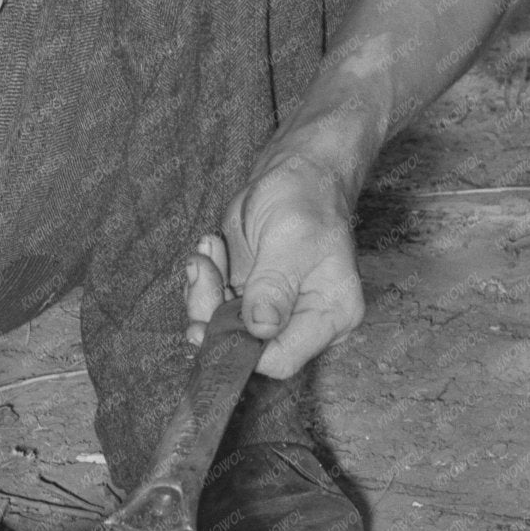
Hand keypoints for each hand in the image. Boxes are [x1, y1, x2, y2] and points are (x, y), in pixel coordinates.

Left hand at [181, 159, 364, 377]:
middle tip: (200, 270)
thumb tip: (260, 329)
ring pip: (222, 326)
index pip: (282, 359)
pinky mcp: (248, 294)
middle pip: (244, 346)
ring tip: (208, 250)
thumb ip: (275, 287)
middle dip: (212, 313)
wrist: (297, 172)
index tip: (206, 327)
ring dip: (203, 291)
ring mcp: (272, 309)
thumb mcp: (291, 241)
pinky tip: (212, 248)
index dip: (242, 352)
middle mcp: (301, 320)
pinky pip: (214, 304)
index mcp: (329, 316)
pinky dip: (205, 279)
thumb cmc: (306, 199)